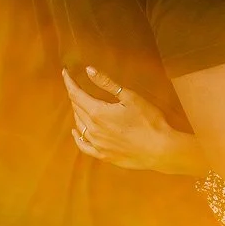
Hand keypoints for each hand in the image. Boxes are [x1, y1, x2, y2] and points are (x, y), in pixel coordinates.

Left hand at [62, 65, 176, 171]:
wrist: (159, 149)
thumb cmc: (148, 120)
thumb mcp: (129, 96)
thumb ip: (107, 83)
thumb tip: (88, 69)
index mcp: (98, 112)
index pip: (76, 95)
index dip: (69, 82)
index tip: (65, 72)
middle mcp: (93, 129)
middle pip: (76, 109)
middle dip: (74, 95)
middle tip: (75, 84)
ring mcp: (97, 144)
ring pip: (79, 125)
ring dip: (77, 112)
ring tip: (79, 102)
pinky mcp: (103, 155)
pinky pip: (83, 145)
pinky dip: (77, 136)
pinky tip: (76, 132)